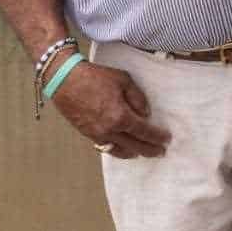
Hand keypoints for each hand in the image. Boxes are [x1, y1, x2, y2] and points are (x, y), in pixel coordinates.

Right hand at [53, 62, 171, 157]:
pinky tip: (122, 148)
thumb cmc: (95, 77)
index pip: (144, 131)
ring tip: (142, 152)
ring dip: (133, 153)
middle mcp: (110, 129)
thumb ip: (138, 98)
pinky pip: (105, 147)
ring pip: (119, 150)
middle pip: (134, 145)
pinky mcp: (87, 134)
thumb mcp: (124, 80)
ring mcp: (97, 134)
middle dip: (149, 150)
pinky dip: (116, 150)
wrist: (65, 80)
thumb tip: (145, 114)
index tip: (166, 139)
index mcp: (121, 116)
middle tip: (160, 152)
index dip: (157, 136)